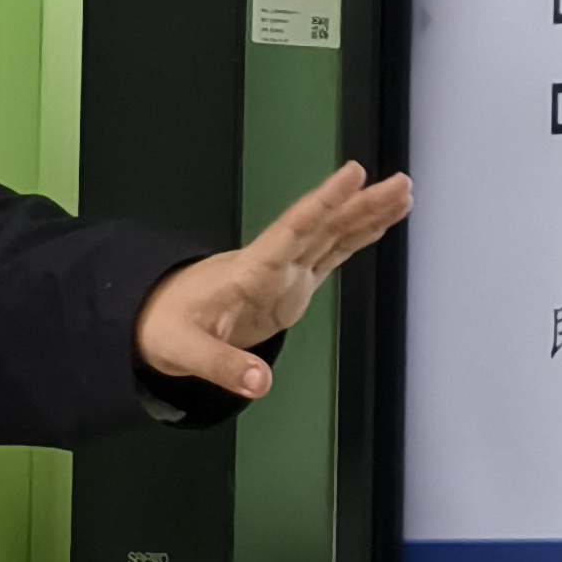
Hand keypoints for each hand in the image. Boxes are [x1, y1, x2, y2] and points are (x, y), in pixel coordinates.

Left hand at [131, 163, 415, 401]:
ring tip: (402, 192)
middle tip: (398, 184)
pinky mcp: (293, 285)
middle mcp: (272, 264)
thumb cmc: (167, 325)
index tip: (352, 177)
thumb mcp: (183, 350)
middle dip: (360, 205)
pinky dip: (357, 237)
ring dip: (366, 214)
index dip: (324, 204)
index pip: (292, 231)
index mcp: (249, 271)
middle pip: (322, 228)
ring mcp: (285, 273)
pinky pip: (331, 254)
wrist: (159, 317)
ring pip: (332, 236)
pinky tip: (380, 223)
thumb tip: (258, 384)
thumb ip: (222, 365)